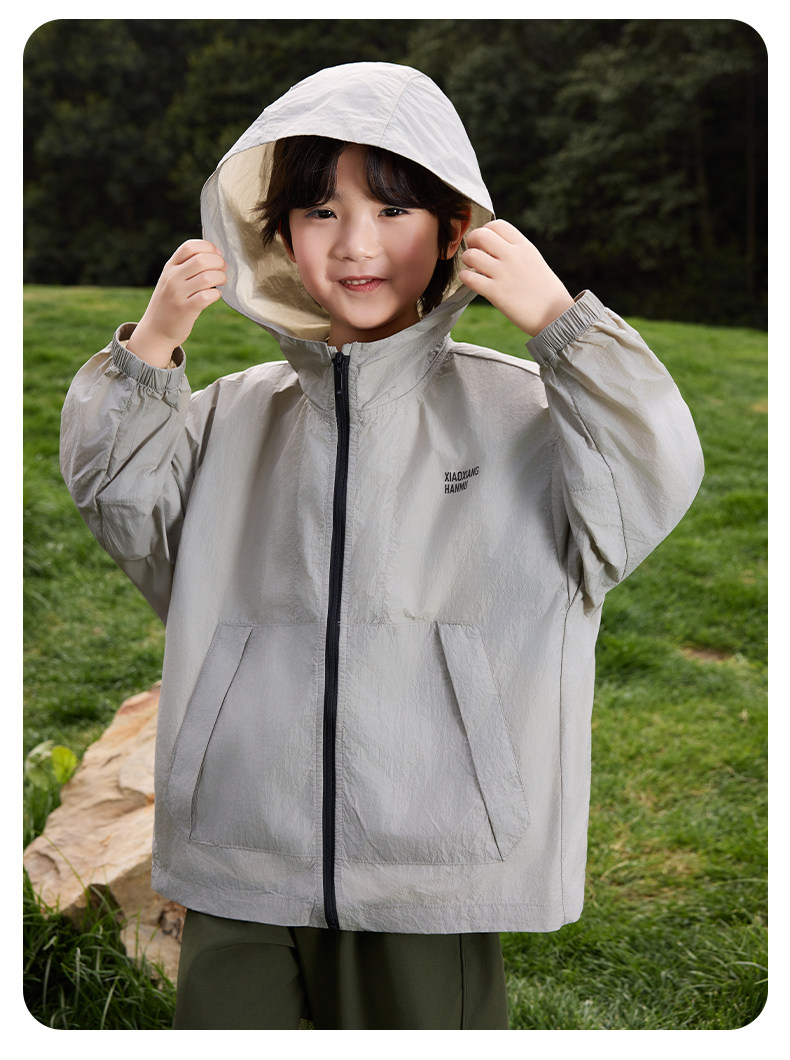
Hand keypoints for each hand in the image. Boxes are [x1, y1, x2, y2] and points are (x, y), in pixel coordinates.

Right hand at [126, 239, 226, 367]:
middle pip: (201, 260)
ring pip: (207, 277)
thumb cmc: (169, 303)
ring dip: (220, 278)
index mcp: (170, 267)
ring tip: (221, 282)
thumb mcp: (171, 280)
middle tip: (223, 270)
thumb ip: (186, 267)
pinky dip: (216, 294)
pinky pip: (207, 296)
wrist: (155, 331)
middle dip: (219, 263)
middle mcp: (172, 278)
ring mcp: (177, 294)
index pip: (189, 246)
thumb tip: (215, 256)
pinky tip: (215, 296)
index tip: (217, 254)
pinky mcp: (185, 310)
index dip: (208, 247)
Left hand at [459, 220, 574, 336]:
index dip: (485, 230)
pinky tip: (471, 281)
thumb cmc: (546, 291)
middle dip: (472, 242)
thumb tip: (496, 246)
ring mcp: (503, 274)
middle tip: (474, 252)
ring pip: (471, 255)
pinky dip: (465, 277)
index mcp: (524, 247)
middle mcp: (513, 256)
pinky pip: (469, 278)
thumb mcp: (534, 261)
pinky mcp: (496, 293)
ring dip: (467, 260)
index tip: (484, 242)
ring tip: (473, 268)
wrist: (556, 315)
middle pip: (480, 235)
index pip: (497, 225)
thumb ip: (516, 251)